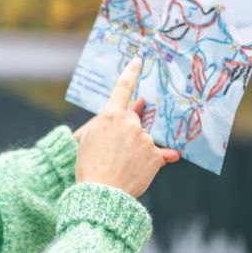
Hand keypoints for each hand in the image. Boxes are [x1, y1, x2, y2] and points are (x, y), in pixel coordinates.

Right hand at [74, 57, 180, 197]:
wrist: (101, 192)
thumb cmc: (90, 166)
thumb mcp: (90, 139)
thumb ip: (111, 121)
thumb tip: (138, 106)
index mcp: (109, 116)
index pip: (122, 88)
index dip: (131, 73)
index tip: (138, 60)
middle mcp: (129, 123)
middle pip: (134, 120)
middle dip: (128, 130)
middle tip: (116, 150)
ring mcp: (144, 139)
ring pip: (144, 138)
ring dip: (138, 148)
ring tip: (122, 165)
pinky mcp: (155, 155)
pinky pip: (161, 153)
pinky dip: (159, 158)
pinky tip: (159, 161)